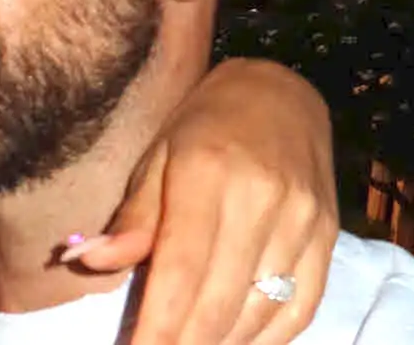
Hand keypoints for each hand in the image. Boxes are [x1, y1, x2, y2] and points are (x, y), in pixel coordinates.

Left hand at [73, 58, 338, 343]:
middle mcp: (262, 200)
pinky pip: (300, 309)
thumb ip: (133, 217)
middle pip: (220, 299)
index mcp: (207, 173)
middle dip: (183, 342)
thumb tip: (86, 260)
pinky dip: (265, 339)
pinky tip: (230, 344)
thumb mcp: (155, 156)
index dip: (158, 324)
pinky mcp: (327, 237)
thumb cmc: (200, 125)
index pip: (181, 268)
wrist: (278, 93)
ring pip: (260, 311)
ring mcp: (302, 221)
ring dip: (220, 343)